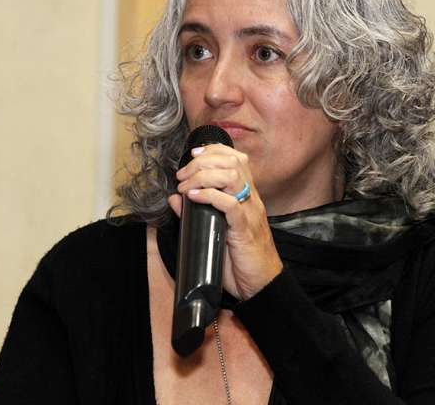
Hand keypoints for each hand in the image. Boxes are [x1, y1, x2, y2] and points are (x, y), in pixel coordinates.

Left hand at [171, 143, 282, 299]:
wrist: (260, 284)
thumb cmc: (240, 259)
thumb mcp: (214, 231)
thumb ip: (196, 213)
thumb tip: (174, 198)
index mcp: (246, 197)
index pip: (237, 160)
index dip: (215, 151)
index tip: (193, 155)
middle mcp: (251, 199)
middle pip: (233, 162)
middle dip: (203, 161)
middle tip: (183, 174)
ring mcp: (249, 212)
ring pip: (232, 177)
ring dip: (203, 176)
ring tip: (185, 186)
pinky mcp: (244, 229)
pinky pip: (230, 205)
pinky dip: (209, 196)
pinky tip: (193, 197)